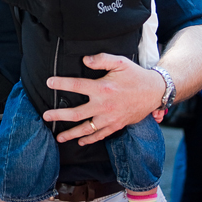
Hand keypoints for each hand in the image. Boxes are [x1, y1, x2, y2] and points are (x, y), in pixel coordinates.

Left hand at [42, 53, 164, 144]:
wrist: (155, 92)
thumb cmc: (136, 75)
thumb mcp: (120, 62)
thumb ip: (101, 59)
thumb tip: (84, 60)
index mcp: (102, 88)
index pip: (76, 85)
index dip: (61, 83)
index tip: (49, 82)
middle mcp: (104, 105)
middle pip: (76, 113)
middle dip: (58, 115)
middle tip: (45, 116)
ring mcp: (110, 118)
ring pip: (86, 129)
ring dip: (70, 134)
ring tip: (57, 137)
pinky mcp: (116, 125)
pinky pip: (100, 135)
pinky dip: (89, 139)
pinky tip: (80, 141)